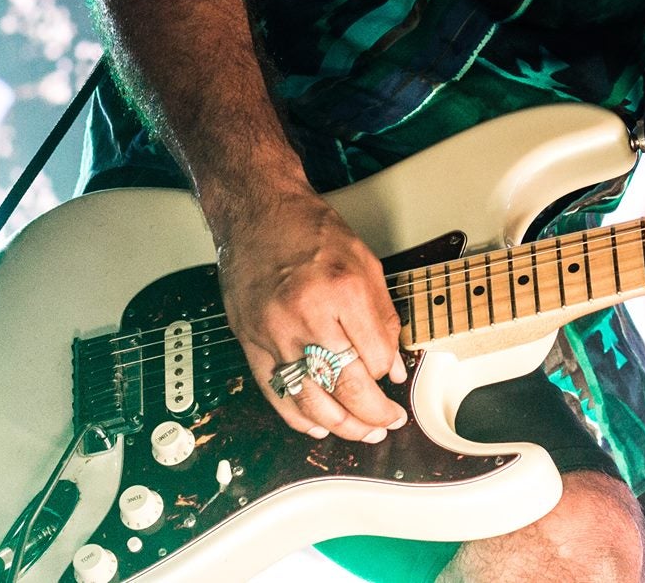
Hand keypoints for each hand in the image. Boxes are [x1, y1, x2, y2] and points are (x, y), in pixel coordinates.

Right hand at [213, 189, 409, 441]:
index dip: (388, 372)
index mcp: (342, 291)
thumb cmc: (311, 231)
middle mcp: (306, 316)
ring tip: (363, 431)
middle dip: (375, 413)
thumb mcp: (365, 263)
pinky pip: (276, 394)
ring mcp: (274, 333)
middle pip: (346, 387)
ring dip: (341, 426)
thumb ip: (383, 318)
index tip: (392, 374)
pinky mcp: (250, 343)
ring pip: (311, 401)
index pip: (375, 357)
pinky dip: (299, 418)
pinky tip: (318, 427)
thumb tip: (393, 367)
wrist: (257, 213)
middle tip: (390, 421)